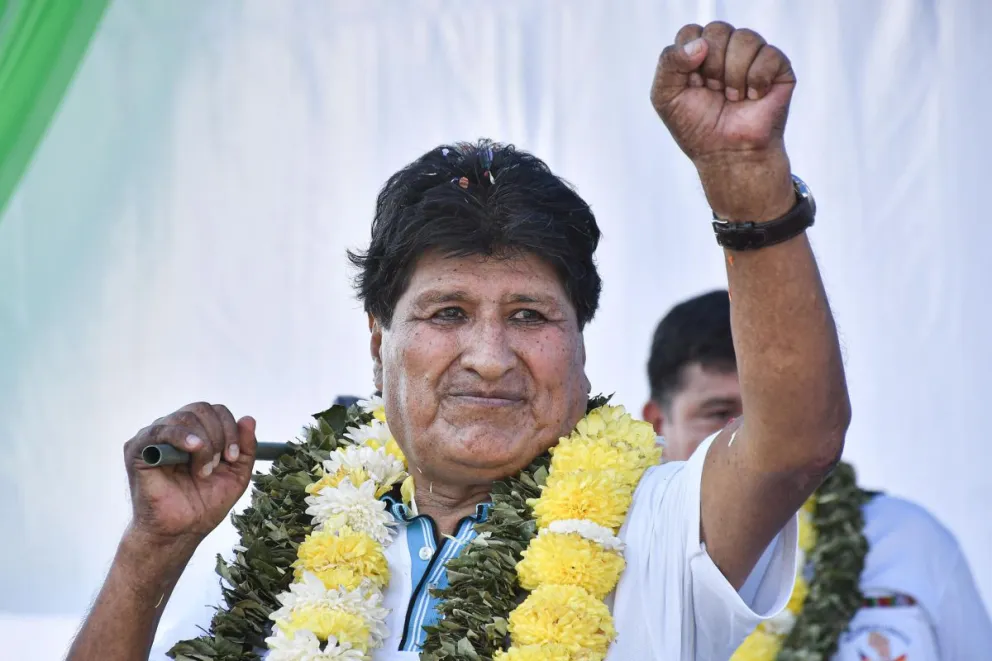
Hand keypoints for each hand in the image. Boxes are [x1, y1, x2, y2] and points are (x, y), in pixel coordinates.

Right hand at [122, 402, 256, 546]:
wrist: (182, 530)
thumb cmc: (205, 503)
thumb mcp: (236, 474)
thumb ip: (246, 447)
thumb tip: (249, 419)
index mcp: (196, 433)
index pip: (215, 411)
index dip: (230, 429)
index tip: (233, 458)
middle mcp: (175, 430)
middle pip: (201, 409)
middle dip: (219, 435)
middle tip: (217, 464)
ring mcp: (155, 438)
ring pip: (185, 418)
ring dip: (203, 444)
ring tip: (203, 471)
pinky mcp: (138, 449)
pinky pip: (160, 430)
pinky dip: (182, 436)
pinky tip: (194, 448)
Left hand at [651, 22, 796, 219]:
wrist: (727, 154)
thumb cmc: (696, 127)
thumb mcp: (665, 96)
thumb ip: (668, 62)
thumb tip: (700, 44)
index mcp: (698, 53)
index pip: (691, 32)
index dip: (689, 58)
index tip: (692, 84)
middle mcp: (726, 50)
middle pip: (717, 30)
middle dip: (712, 67)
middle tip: (714, 91)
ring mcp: (753, 57)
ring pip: (745, 38)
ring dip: (733, 75)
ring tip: (733, 98)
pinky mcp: (778, 67)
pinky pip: (769, 54)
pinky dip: (757, 80)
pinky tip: (754, 97)